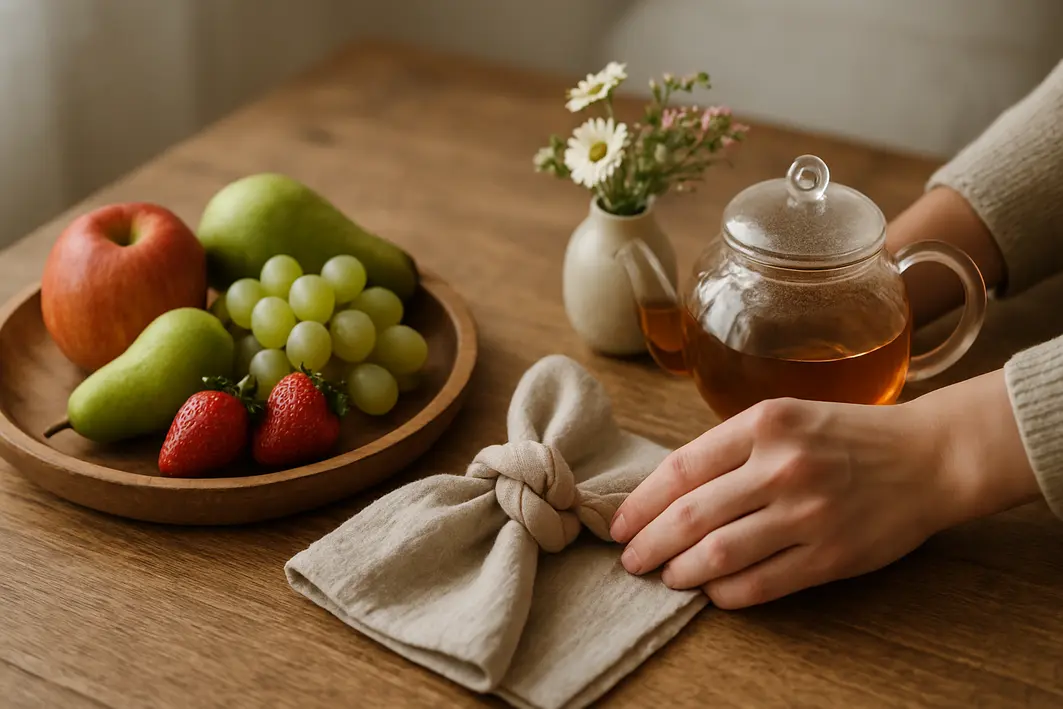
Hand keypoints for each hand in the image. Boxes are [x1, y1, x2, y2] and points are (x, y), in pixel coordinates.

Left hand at [610, 371, 1038, 608]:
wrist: (928, 457)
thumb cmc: (846, 436)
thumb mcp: (786, 417)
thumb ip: (731, 448)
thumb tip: (669, 491)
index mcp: (764, 424)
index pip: (681, 468)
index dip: (640, 502)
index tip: (618, 524)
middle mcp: (781, 466)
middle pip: (691, 515)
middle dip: (649, 543)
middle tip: (630, 560)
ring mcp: (807, 513)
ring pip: (720, 554)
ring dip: (681, 571)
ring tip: (666, 576)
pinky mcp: (831, 555)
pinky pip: (762, 584)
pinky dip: (726, 594)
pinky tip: (712, 593)